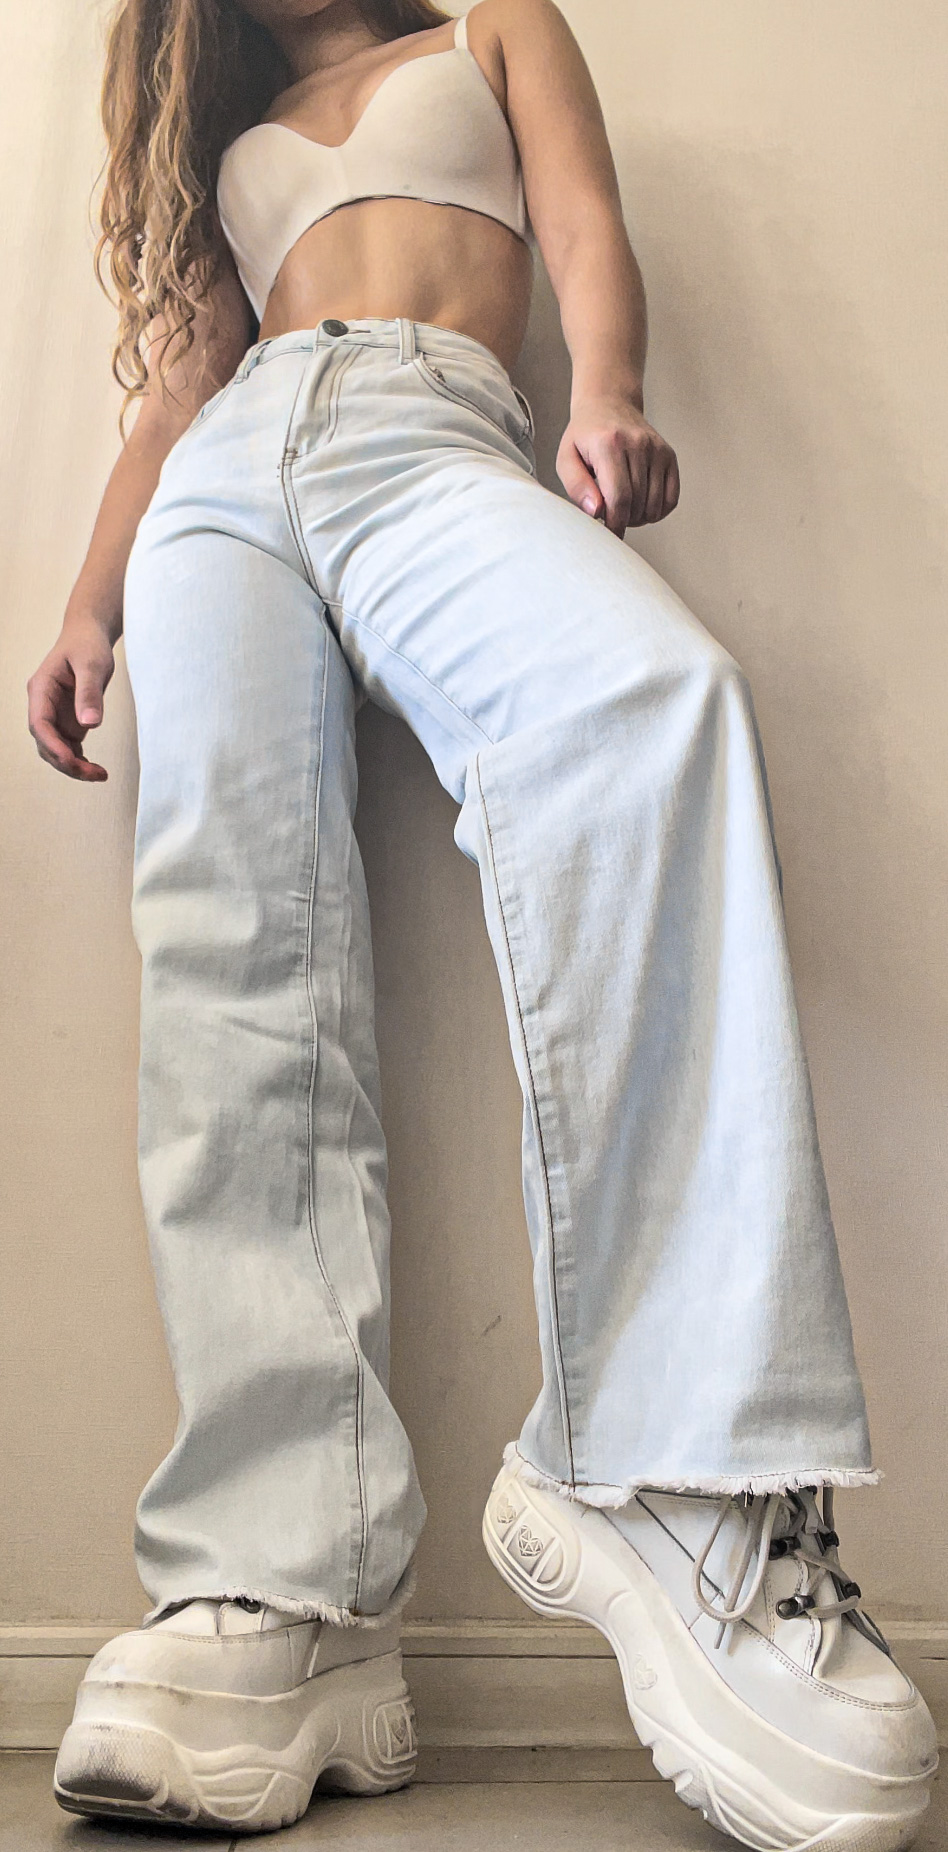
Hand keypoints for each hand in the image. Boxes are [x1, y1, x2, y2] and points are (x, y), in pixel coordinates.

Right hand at [27, 614, 115, 780]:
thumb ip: (89, 692)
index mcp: (41, 689)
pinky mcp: (67, 722)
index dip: (52, 745)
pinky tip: (96, 770)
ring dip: (73, 767)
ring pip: (55, 750)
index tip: (72, 759)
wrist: (88, 635)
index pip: (39, 724)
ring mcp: (54, 716)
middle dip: (66, 763)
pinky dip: (79, 762)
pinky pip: (67, 748)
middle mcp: (43, 705)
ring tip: (100, 775)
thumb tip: (89, 724)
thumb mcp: (92, 664)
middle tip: (95, 774)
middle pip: (45, 743)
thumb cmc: (87, 644)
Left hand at [558, 394, 679, 535]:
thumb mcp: (566, 458)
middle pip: (637, 504)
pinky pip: (671, 499)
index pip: (619, 498)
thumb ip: (576, 487)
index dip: (615, 524)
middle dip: (623, 520)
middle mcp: (637, 444)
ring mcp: (657, 449)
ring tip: (623, 507)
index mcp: (609, 444)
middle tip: (610, 514)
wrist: (609, 404)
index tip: (609, 534)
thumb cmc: (586, 434)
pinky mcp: (669, 455)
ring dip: (639, 517)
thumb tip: (596, 511)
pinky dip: (657, 511)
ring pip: (654, 506)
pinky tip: (641, 505)